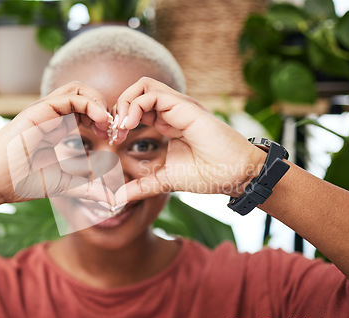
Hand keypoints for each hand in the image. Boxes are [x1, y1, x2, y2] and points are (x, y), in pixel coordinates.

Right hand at [0, 82, 115, 204]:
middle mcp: (52, 116)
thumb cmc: (22, 182)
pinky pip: (68, 97)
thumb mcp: (65, 184)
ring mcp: (45, 112)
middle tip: (113, 130)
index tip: (113, 138)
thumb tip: (112, 201)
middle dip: (104, 108)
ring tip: (107, 123)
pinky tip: (100, 120)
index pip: (86, 110)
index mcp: (57, 128)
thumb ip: (89, 188)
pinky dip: (89, 104)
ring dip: (98, 102)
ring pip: (77, 89)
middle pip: (84, 94)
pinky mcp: (38, 111)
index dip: (103, 120)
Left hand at [113, 77, 264, 201]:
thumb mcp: (164, 180)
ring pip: (143, 86)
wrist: (235, 174)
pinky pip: (152, 94)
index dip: (120, 119)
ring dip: (125, 103)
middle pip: (136, 91)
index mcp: (167, 122)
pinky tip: (129, 126)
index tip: (113, 140)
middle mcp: (172, 110)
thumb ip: (140, 186)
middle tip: (114, 132)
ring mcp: (178, 106)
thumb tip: (117, 199)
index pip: (136, 107)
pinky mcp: (184, 106)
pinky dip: (135, 106)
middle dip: (118, 108)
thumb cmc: (207, 174)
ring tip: (121, 127)